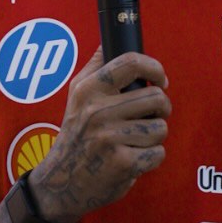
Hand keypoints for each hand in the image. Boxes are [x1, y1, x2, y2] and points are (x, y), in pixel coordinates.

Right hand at [29, 47, 169, 222]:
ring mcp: (110, 137)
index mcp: (88, 89)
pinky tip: (134, 159)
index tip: (160, 79)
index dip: (155, 67)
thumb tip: (109, 39)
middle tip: (150, 116)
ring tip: (136, 140)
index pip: (131, 62)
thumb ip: (95, 67)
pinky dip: (151, 158)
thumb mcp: (75, 97)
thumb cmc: (75, 135)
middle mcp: (98, 111)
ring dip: (154, 136)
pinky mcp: (123, 163)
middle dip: (161, 109)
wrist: (60, 182)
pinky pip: (158, 153)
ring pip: (160, 127)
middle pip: (157, 97)